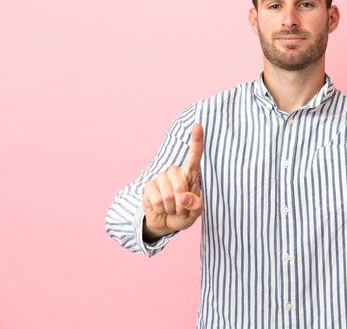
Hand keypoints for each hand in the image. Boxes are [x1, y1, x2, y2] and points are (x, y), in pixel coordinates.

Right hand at [142, 123, 203, 240]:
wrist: (165, 222)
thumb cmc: (183, 214)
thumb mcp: (195, 213)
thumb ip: (195, 205)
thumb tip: (183, 197)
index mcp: (190, 174)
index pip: (194, 156)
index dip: (196, 140)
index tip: (198, 125)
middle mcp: (175, 172)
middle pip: (179, 181)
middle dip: (182, 200)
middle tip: (182, 209)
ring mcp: (161, 178)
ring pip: (168, 193)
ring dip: (171, 207)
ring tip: (172, 209)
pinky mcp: (149, 185)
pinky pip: (156, 199)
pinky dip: (161, 209)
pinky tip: (162, 208)